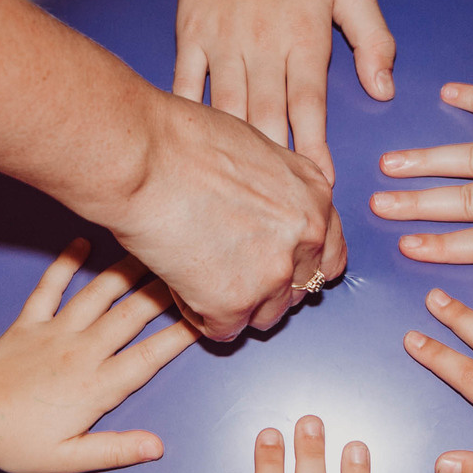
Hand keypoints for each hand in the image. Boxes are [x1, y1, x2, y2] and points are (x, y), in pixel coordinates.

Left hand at [0, 239, 197, 472]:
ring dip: (127, 270)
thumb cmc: (18, 441)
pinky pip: (50, 286)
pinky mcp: (29, 322)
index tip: (206, 318)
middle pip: (131, 315)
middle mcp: (82, 351)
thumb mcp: (70, 457)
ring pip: (98, 293)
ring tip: (150, 248)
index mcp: (97, 386)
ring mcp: (55, 331)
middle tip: (188, 268)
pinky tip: (82, 241)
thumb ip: (116, 450)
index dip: (180, 336)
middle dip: (164, 291)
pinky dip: (65, 262)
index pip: (149, 357)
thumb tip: (158, 446)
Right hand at [105, 94, 346, 340]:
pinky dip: (198, 313)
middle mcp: (306, 237)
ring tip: (197, 271)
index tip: (272, 266)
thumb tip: (268, 216)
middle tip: (225, 268)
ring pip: (264, 317)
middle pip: (297, 291)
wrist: (143, 158)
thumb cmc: (183, 143)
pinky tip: (179, 282)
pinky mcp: (235, 302)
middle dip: (264, 286)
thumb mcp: (256, 152)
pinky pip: (222, 330)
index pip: (329, 256)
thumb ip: (276, 192)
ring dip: (233, 304)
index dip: (298, 266)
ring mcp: (274, 273)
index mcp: (315, 197)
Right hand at [176, 0, 397, 183]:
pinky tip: (196, 147)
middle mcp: (262, 45)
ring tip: (242, 193)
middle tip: (281, 209)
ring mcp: (222, 41)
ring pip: (229, 109)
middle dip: (277, 168)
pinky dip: (193, 116)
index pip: (311, 108)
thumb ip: (372, 38)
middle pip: (269, 119)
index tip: (322, 190)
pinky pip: (189, 83)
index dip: (316, 153)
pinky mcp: (192, 33)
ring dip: (238, 151)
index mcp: (304, 37)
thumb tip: (383, 89)